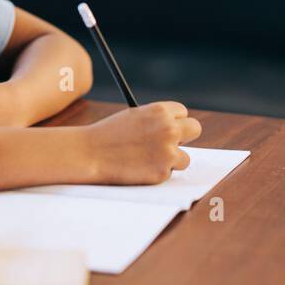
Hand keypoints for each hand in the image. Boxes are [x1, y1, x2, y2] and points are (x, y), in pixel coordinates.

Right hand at [83, 102, 202, 184]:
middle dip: (185, 137)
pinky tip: (137, 168)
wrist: (89, 154)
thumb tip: (174, 131)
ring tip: (145, 160)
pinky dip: (156, 173)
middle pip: (195, 129)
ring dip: (170, 160)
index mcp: (160, 111)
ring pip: (185, 157)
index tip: (168, 128)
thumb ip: (155, 121)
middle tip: (171, 144)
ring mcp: (168, 151)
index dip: (174, 121)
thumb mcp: (133, 117)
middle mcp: (169, 129)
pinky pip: (168, 173)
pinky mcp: (162, 172)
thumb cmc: (106, 135)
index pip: (183, 113)